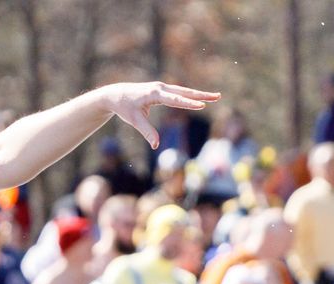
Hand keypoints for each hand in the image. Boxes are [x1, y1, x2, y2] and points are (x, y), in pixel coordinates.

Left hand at [92, 81, 220, 147]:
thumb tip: (156, 146)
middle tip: (218, 96)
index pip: (175, 100)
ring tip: (216, 97)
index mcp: (154, 94)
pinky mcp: (162, 90)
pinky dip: (191, 95)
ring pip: (184, 91)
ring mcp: (162, 87)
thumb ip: (147, 132)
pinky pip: (179, 93)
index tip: (202, 105)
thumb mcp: (135, 121)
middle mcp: (160, 87)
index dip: (189, 104)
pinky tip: (200, 98)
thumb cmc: (125, 107)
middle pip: (185, 92)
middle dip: (202, 95)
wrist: (116, 94)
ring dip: (200, 94)